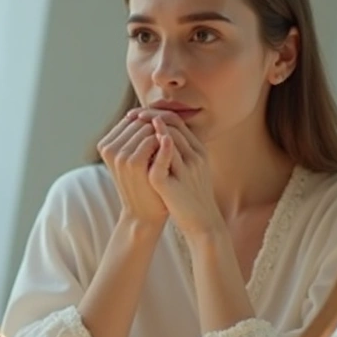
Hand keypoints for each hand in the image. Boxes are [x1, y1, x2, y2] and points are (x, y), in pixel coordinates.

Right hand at [96, 107, 167, 229]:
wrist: (144, 214)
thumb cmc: (144, 185)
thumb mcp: (135, 159)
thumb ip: (136, 137)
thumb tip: (151, 111)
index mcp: (106, 144)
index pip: (131, 118)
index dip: (151, 120)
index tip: (166, 128)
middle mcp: (109, 148)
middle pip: (139, 120)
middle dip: (157, 124)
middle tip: (173, 135)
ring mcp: (119, 155)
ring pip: (148, 127)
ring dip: (163, 131)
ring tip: (176, 142)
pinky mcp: (133, 162)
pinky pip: (154, 138)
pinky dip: (167, 141)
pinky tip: (176, 148)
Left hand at [145, 113, 223, 238]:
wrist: (202, 224)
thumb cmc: (193, 196)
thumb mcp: (190, 170)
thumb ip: (179, 153)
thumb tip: (164, 137)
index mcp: (200, 151)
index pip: (179, 122)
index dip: (159, 114)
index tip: (142, 113)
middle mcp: (196, 156)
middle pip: (174, 125)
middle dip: (151, 116)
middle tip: (134, 114)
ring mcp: (188, 169)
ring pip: (170, 138)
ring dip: (150, 128)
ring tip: (134, 123)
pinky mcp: (175, 184)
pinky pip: (163, 161)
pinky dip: (153, 150)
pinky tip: (141, 145)